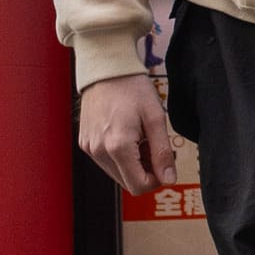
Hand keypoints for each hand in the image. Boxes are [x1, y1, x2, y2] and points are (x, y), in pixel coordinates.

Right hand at [78, 73, 175, 195]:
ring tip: (140, 138)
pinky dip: (119, 156)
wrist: (106, 68)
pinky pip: (105, 161)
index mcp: (117, 146)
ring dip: (132, 164)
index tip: (164, 161)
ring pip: (116, 174)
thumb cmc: (132, 88)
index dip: (156, 179)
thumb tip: (169, 179)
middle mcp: (99, 151)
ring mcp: (89, 147)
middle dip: (145, 171)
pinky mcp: (85, 142)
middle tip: (153, 145)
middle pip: (127, 183)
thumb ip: (163, 152)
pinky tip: (126, 134)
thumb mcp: (155, 117)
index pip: (138, 186)